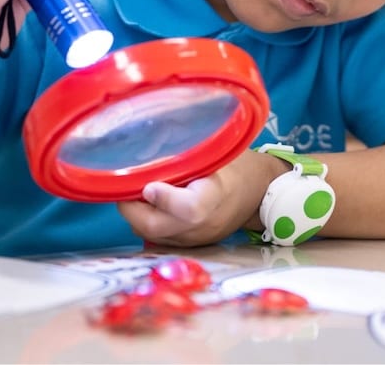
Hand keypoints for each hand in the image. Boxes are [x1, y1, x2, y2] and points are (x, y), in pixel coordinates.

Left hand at [117, 149, 286, 247]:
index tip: (148, 184)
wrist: (261, 195)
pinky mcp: (189, 245)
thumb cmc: (238, 166)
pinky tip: (147, 204)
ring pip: (152, 235)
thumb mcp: (218, 150)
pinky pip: (158, 238)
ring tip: (133, 191)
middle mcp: (205, 224)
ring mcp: (195, 239)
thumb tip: (148, 138)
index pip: (189, 209)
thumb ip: (187, 149)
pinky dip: (146, 221)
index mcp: (217, 195)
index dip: (164, 199)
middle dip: (131, 207)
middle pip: (158, 227)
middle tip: (124, 186)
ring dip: (135, 215)